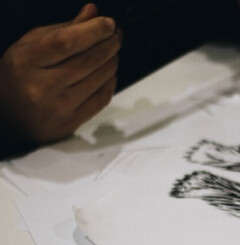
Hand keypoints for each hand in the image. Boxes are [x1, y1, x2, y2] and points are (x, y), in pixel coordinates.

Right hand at [0, 3, 121, 145]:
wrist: (10, 116)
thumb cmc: (19, 77)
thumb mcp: (30, 47)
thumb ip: (62, 30)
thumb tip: (92, 14)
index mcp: (27, 62)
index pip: (68, 42)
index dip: (94, 31)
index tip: (108, 24)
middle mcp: (43, 86)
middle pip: (88, 61)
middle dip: (109, 45)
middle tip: (116, 36)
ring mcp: (59, 107)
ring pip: (99, 80)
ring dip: (112, 62)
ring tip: (113, 52)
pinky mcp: (72, 123)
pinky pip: (102, 99)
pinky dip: (111, 83)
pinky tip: (110, 73)